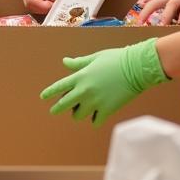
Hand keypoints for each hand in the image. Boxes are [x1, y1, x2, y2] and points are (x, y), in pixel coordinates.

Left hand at [40, 39, 168, 126]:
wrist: (136, 68)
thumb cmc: (115, 59)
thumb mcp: (95, 58)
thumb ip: (79, 63)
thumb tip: (65, 62)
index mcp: (80, 76)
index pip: (59, 86)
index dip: (50, 92)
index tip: (43, 97)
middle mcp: (84, 90)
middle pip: (64, 104)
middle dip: (57, 108)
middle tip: (53, 111)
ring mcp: (95, 102)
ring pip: (78, 115)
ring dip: (78, 113)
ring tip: (82, 109)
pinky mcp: (107, 110)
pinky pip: (95, 122)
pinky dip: (95, 119)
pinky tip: (97, 116)